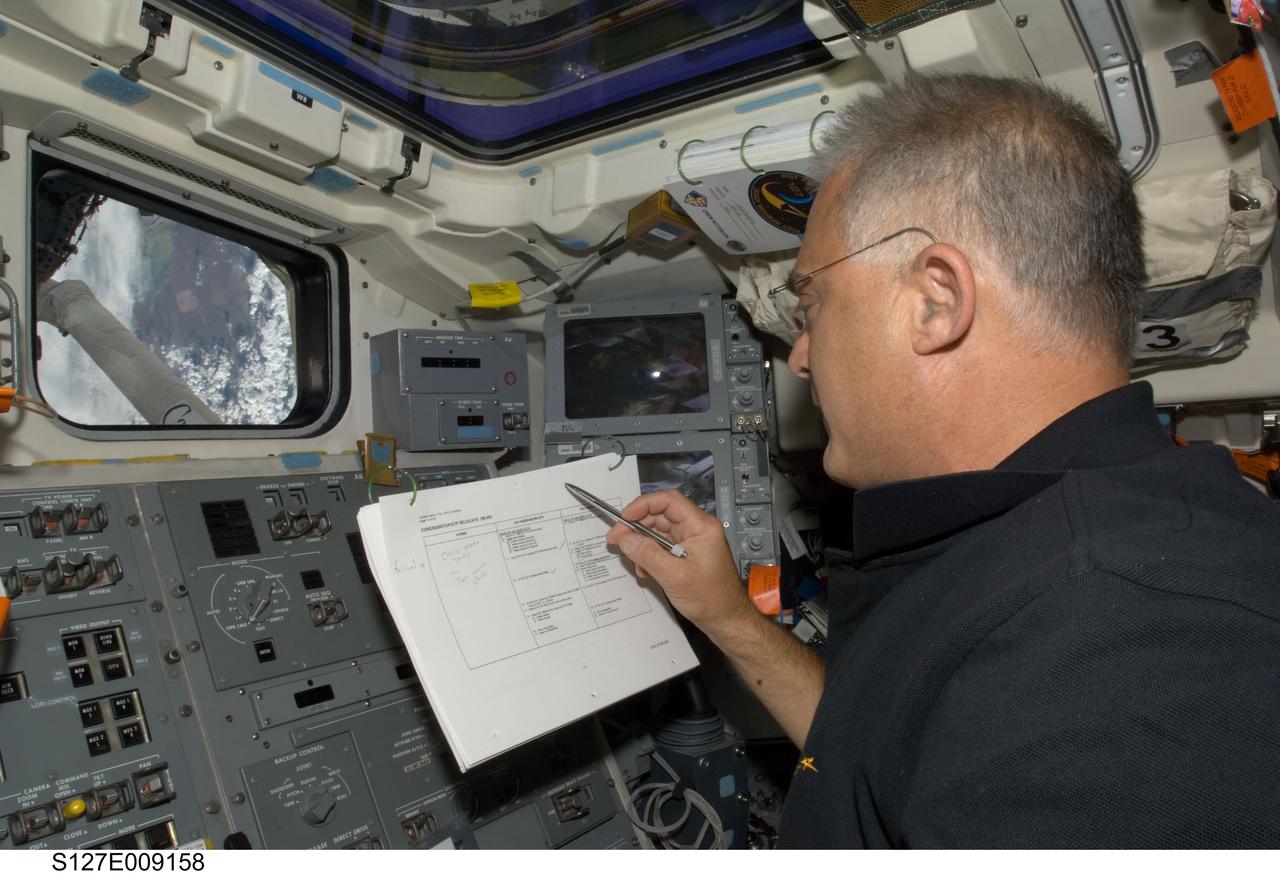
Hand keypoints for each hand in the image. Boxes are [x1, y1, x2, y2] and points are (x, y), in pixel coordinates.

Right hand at [606, 490, 750, 634]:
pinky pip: (661, 547)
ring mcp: (690, 542)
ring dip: (641, 544)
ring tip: (632, 559)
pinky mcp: (685, 555)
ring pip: (658, 532)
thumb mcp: (676, 576)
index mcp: (701, 527)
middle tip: (616, 538)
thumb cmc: (711, 598)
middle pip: (660, 515)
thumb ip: (649, 555)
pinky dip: (649, 556)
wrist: (725, 620)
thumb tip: (625, 539)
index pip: (669, 501)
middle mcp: (696, 530)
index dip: (644, 505)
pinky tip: (644, 570)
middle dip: (637, 526)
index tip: (624, 518)